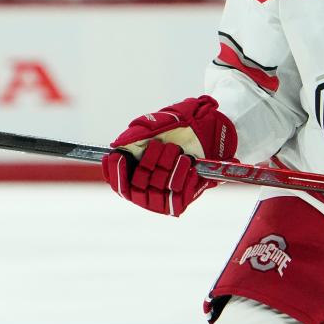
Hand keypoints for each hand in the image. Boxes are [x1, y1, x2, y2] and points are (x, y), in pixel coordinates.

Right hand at [102, 95, 236, 215]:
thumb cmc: (179, 127)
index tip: (119, 157)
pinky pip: (177, 199)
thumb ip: (137, 133)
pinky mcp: (180, 200)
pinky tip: (190, 168)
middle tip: (163, 147)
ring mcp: (162, 196)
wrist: (208, 131)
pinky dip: (184, 181)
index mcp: (134, 170)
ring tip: (180, 154)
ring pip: (157, 191)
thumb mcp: (157, 123)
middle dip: (150, 163)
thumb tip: (118, 145)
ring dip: (169, 170)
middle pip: (137, 185)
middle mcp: (145, 187)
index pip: (117, 181)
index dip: (115, 172)